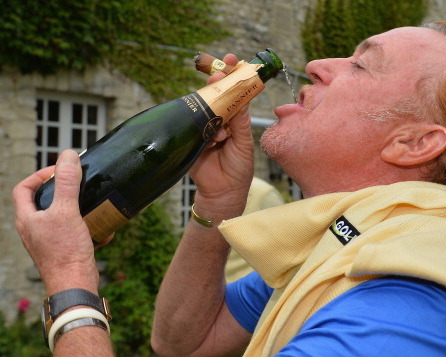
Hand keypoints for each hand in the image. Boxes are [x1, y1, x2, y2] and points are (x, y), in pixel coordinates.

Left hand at [13, 150, 98, 294]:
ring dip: (80, 210)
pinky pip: (74, 233)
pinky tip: (101, 230)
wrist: (75, 284)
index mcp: (27, 218)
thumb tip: (68, 156)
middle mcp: (34, 229)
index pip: (23, 188)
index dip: (38, 176)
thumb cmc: (65, 251)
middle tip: (80, 186)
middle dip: (64, 192)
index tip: (59, 172)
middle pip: (44, 202)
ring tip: (94, 206)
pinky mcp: (63, 250)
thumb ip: (67, 183)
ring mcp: (48, 241)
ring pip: (62, 217)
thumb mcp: (67, 211)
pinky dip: (88, 229)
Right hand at [189, 53, 254, 219]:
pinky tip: (215, 138)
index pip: (232, 93)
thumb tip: (242, 97)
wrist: (223, 193)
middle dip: (218, 81)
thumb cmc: (238, 168)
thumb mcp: (244, 143)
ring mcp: (202, 128)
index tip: (235, 62)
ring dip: (212, 106)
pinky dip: (205, 129)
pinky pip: (194, 126)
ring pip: (204, 108)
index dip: (233, 77)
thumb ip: (241, 121)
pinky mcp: (190, 139)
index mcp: (233, 119)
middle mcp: (217, 120)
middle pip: (215, 95)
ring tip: (222, 117)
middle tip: (221, 72)